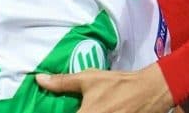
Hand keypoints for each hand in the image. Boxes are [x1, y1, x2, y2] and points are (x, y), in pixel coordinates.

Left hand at [35, 63, 174, 112]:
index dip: (57, 112)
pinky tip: (91, 110)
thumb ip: (63, 82)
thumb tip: (39, 80)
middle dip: (72, 112)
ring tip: (84, 108)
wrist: (149, 91)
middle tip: (76, 106)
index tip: (49, 109)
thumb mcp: (88, 79)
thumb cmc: (116, 84)